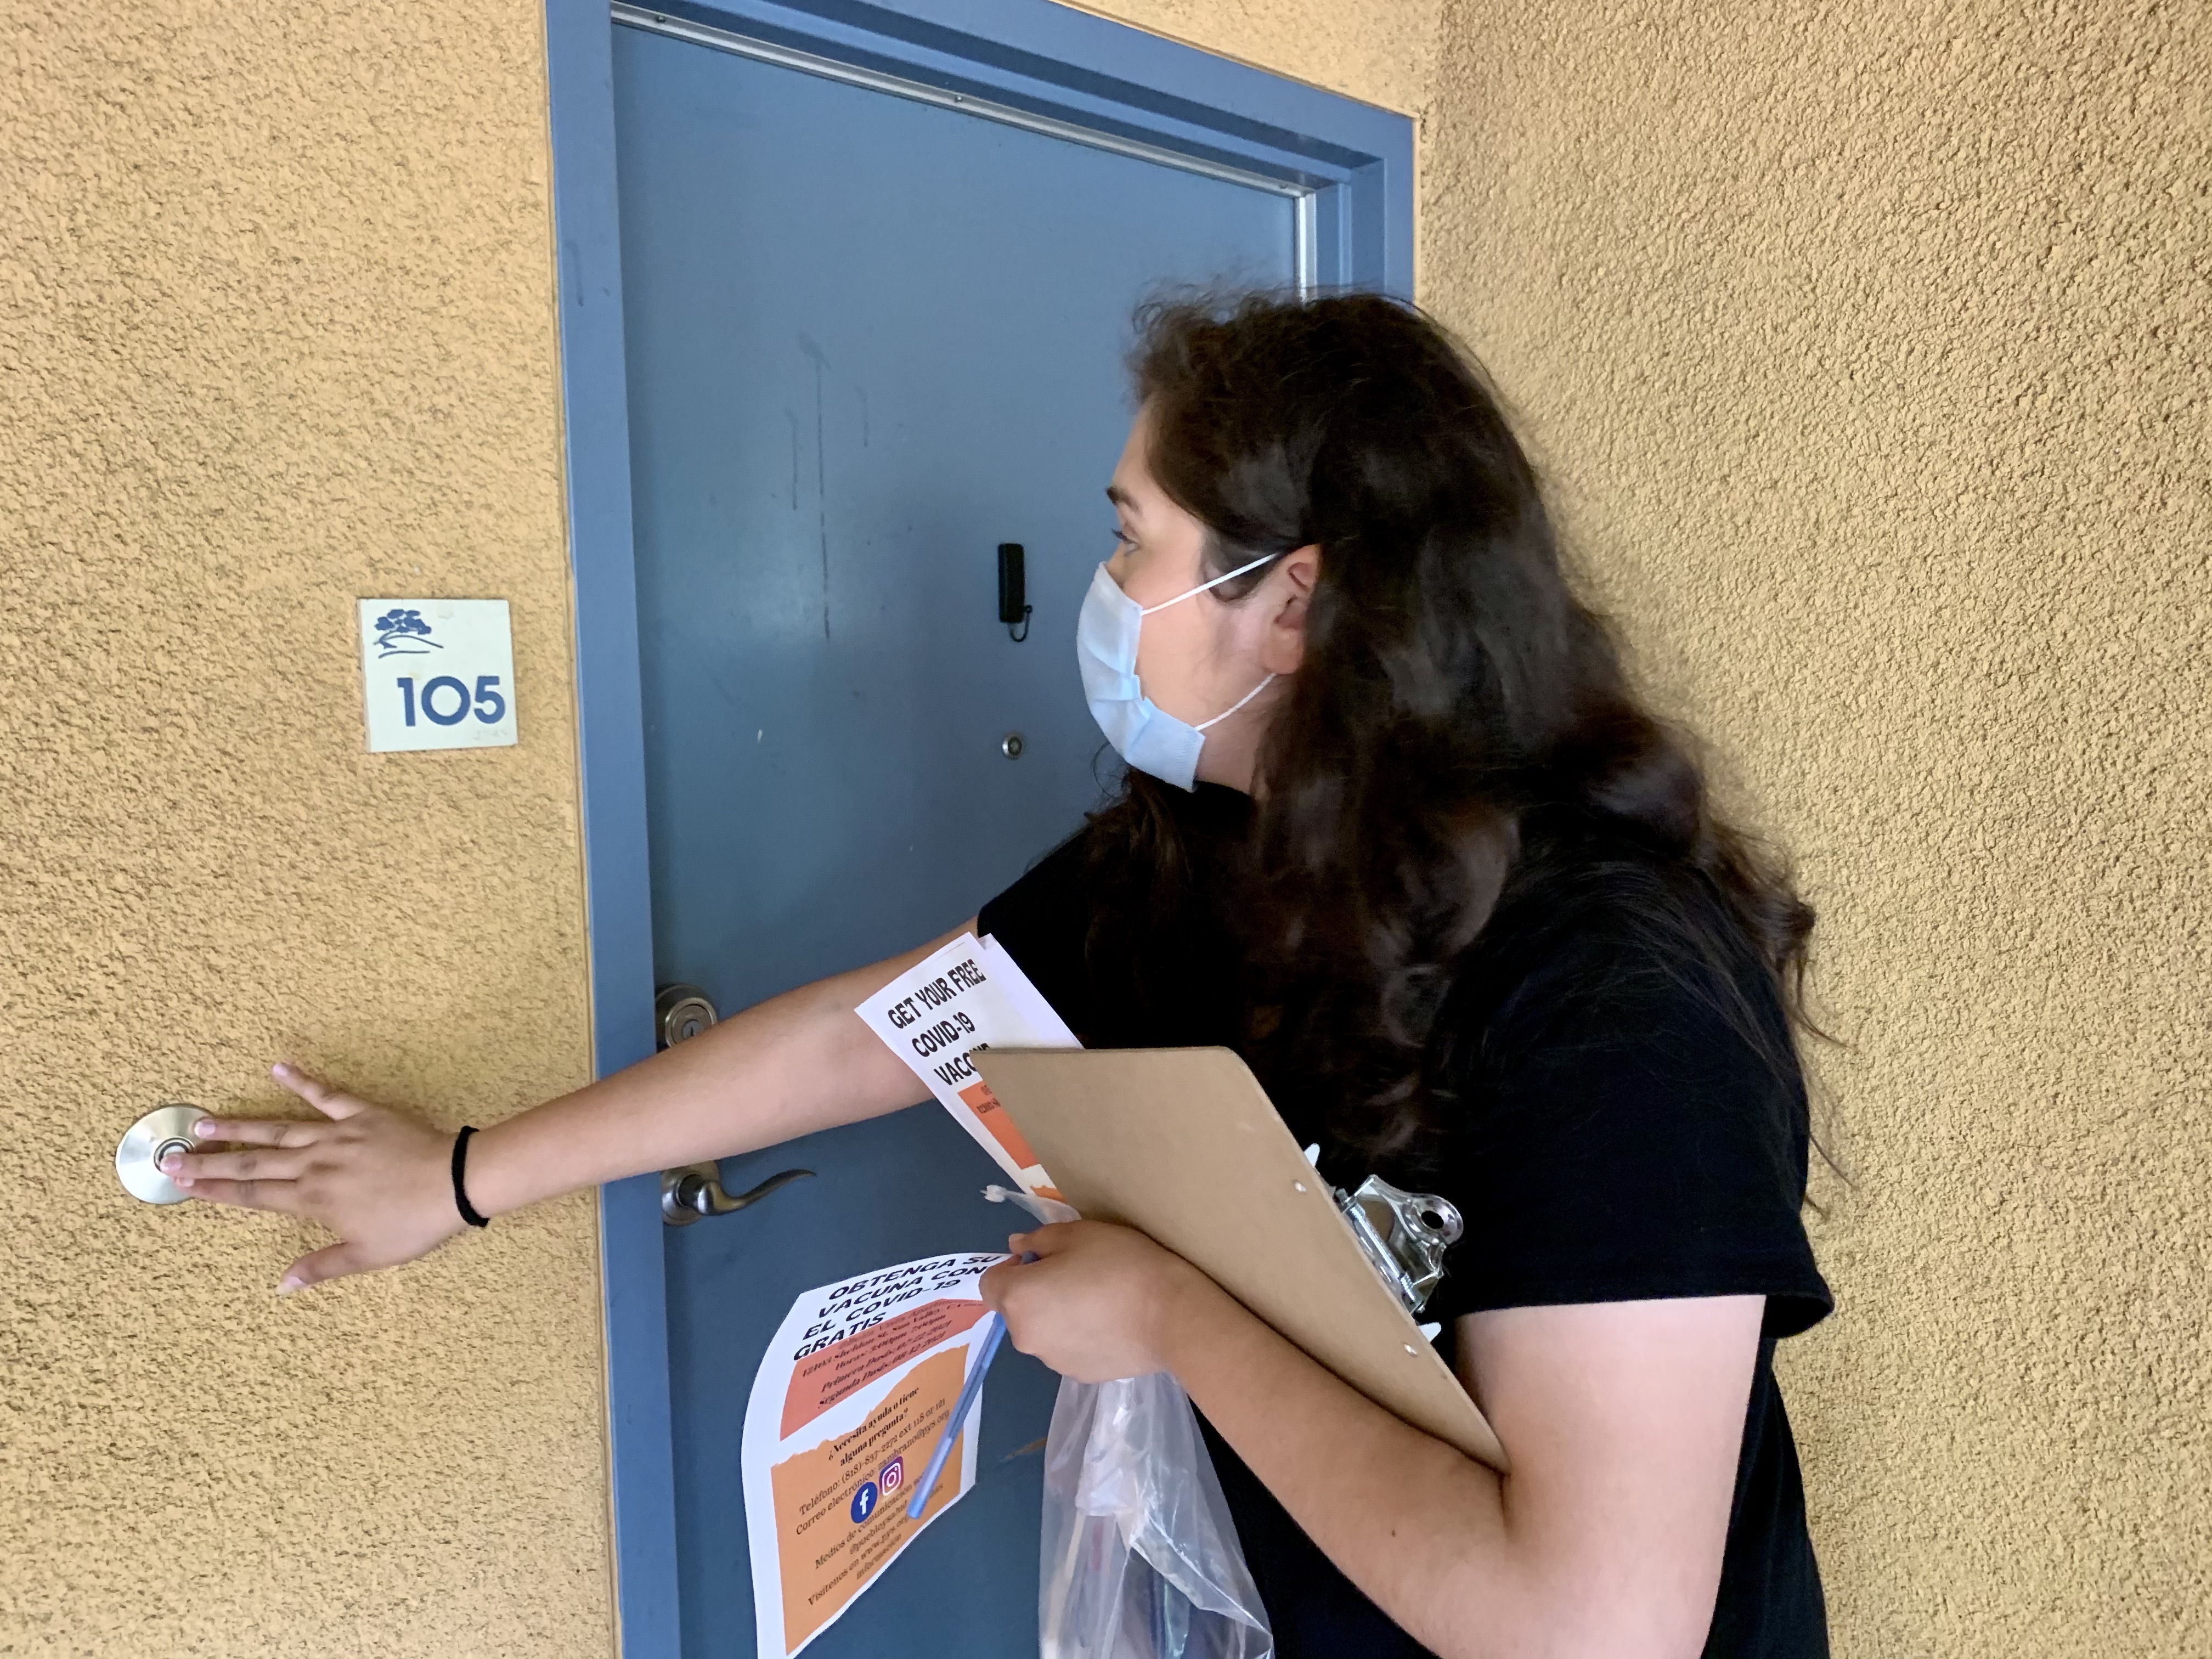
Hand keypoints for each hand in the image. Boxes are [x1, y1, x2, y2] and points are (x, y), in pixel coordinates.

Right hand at [162, 1064, 468, 1292]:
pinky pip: (327, 1095)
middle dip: (210, 1162)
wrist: (455, 1182)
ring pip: (277, 1130)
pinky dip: (302, 1081)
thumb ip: (321, 1267)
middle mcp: (316, 1165)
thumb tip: (282, 1286)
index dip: (216, 1192)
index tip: (182, 1186)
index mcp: (313, 1200)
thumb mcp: (367, 1255)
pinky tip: (279, 1068)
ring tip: (202, 1123)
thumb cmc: (414, 1224)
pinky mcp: (363, 1114)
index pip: (253, 1196)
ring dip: (239, 1126)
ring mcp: (337, 1136)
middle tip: (171, 1158)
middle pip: (253, 1163)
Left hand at [979, 1220, 1207, 1383]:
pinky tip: (1111, 1324)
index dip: (1013, 1268)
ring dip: (1056, 1316)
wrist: (1170, 1315)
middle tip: (1076, 1276)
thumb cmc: (1119, 1264)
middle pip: (1015, 1310)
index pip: (990, 1283)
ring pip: (1043, 1331)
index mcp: (1018, 1299)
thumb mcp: (1076, 1234)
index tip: (1046, 1259)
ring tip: (1099, 1301)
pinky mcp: (1079, 1376)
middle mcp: (1025, 1337)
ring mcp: (1052, 1362)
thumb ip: (1038, 1240)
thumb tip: (1016, 1247)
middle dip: (1035, 1293)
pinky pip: (1068, 1349)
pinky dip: (1079, 1337)